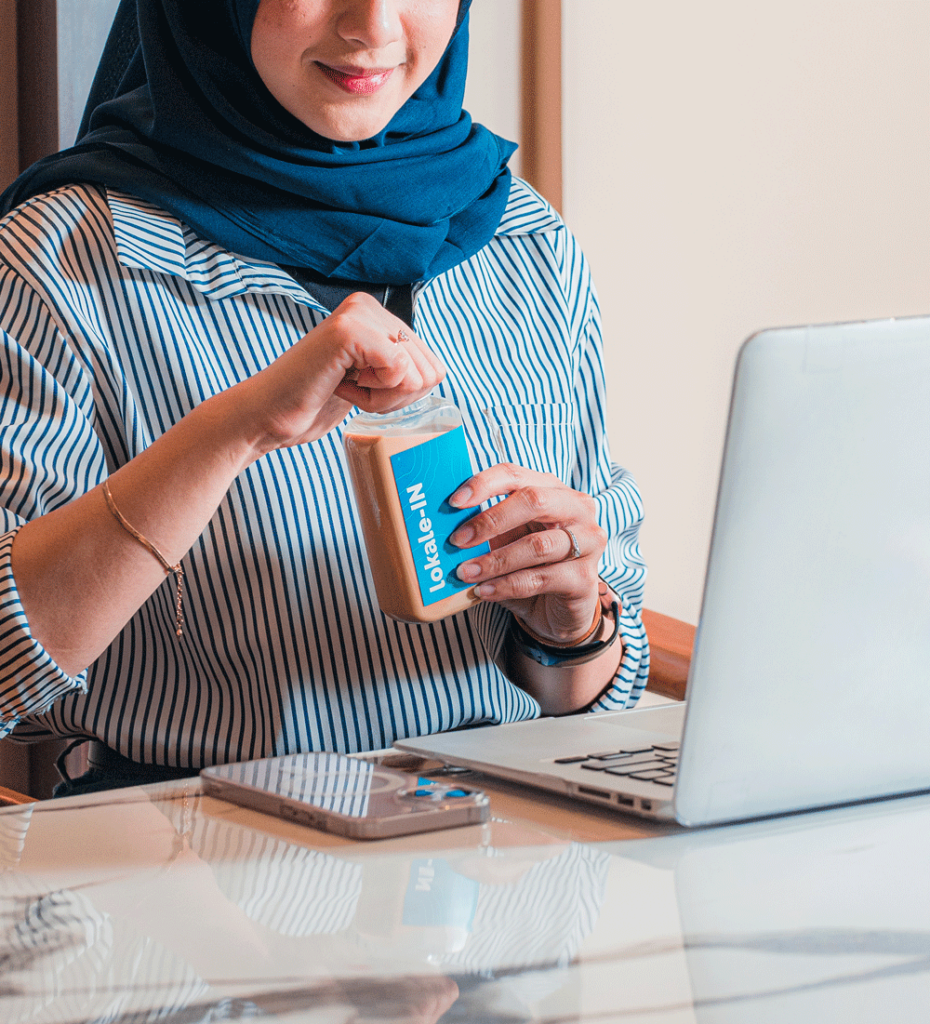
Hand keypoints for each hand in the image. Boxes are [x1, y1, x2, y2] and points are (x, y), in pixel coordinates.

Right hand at [228, 291, 444, 457]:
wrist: (267, 416)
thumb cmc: (314, 402)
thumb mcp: (369, 380)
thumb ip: (399, 367)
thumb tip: (438, 372)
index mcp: (376, 314)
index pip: (433, 366)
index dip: (404, 395)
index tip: (362, 390)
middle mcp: (369, 306)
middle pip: (430, 371)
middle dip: (396, 398)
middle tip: (353, 391)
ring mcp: (359, 314)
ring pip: (417, 373)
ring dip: (383, 398)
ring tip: (345, 386)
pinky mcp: (350, 331)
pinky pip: (399, 371)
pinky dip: (375, 395)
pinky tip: (342, 385)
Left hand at [449, 463, 607, 644]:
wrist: (558, 611)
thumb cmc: (530, 566)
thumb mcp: (506, 541)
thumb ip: (487, 528)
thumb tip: (447, 524)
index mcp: (553, 490)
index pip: (516, 475)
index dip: (484, 484)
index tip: (454, 502)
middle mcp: (577, 509)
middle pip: (533, 501)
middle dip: (491, 520)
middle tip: (457, 540)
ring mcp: (588, 542)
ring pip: (537, 545)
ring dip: (495, 560)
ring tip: (465, 573)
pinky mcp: (586, 578)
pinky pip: (541, 578)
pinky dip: (507, 585)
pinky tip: (484, 591)